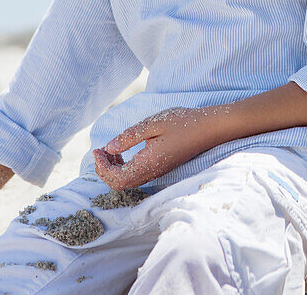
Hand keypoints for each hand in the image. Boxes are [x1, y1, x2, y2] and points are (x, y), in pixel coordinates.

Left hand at [93, 107, 216, 189]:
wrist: (208, 128)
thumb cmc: (183, 122)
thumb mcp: (153, 124)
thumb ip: (129, 136)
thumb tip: (109, 148)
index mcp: (148, 164)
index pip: (117, 179)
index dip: (102, 168)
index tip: (97, 149)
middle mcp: (152, 172)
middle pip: (120, 184)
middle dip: (104, 170)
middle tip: (99, 151)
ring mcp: (157, 172)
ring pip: (127, 181)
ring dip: (113, 169)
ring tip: (109, 150)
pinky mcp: (160, 168)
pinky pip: (136, 175)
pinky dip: (123, 167)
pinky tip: (123, 152)